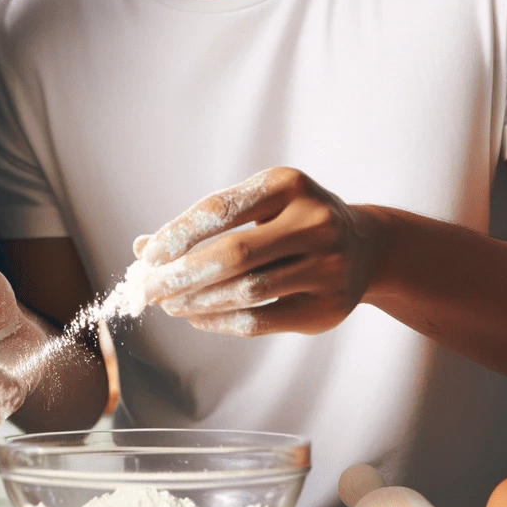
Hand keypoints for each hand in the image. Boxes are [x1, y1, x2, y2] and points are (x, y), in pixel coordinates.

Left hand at [134, 168, 383, 336]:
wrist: (365, 248)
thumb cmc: (291, 222)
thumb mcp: (256, 208)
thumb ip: (203, 225)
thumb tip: (140, 250)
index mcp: (288, 184)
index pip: (218, 210)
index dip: (176, 235)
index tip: (146, 256)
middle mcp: (314, 221)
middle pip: (232, 254)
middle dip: (181, 275)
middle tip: (147, 290)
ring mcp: (328, 265)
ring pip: (246, 291)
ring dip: (197, 302)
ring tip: (168, 304)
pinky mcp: (328, 306)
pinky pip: (262, 321)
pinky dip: (220, 321)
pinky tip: (196, 317)